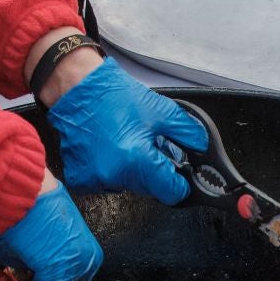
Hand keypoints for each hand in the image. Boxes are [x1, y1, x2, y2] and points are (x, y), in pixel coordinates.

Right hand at [45, 58, 205, 204]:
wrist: (76, 88)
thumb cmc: (113, 96)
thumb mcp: (162, 110)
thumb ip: (189, 133)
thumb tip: (202, 150)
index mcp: (137, 160)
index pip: (172, 193)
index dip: (180, 182)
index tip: (180, 174)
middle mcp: (115, 175)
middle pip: (150, 189)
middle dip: (155, 171)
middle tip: (148, 145)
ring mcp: (95, 179)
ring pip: (128, 186)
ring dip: (133, 171)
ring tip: (126, 142)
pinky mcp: (81, 178)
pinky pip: (106, 182)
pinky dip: (111, 169)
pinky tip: (109, 148)